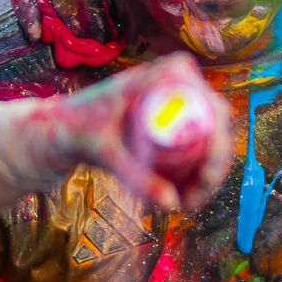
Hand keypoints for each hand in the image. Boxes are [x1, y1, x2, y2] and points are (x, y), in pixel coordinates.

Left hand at [0, 53, 234, 211]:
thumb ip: (137, 178)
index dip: (220, 142)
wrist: (62, 128)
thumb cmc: (79, 129)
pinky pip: (197, 146)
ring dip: (207, 174)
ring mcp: (178, 101)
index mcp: (167, 74)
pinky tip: (183, 198)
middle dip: (215, 166)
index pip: (210, 105)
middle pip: (217, 125)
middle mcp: (179, 83)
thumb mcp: (106, 153)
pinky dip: (194, 172)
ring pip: (211, 138)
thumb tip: (173, 206)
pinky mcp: (173, 120)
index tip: (205, 176)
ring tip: (186, 205)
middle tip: (195, 199)